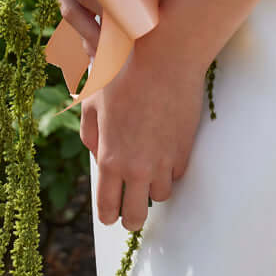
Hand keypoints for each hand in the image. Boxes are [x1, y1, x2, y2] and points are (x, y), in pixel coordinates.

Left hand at [81, 31, 205, 230]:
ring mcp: (164, 161)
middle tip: (130, 211)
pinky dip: (170, 169)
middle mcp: (138, 168)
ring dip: (152, 188)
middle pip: (135, 217)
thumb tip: (97, 155)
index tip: (110, 213)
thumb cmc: (124, 73)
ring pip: (160, 196)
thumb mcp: (94, 101)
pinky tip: (164, 152)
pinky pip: (176, 173)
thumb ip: (90, 135)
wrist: (165, 57)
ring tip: (148, 173)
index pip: (107, 208)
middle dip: (131, 218)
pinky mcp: (185, 150)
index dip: (108, 215)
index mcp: (110, 159)